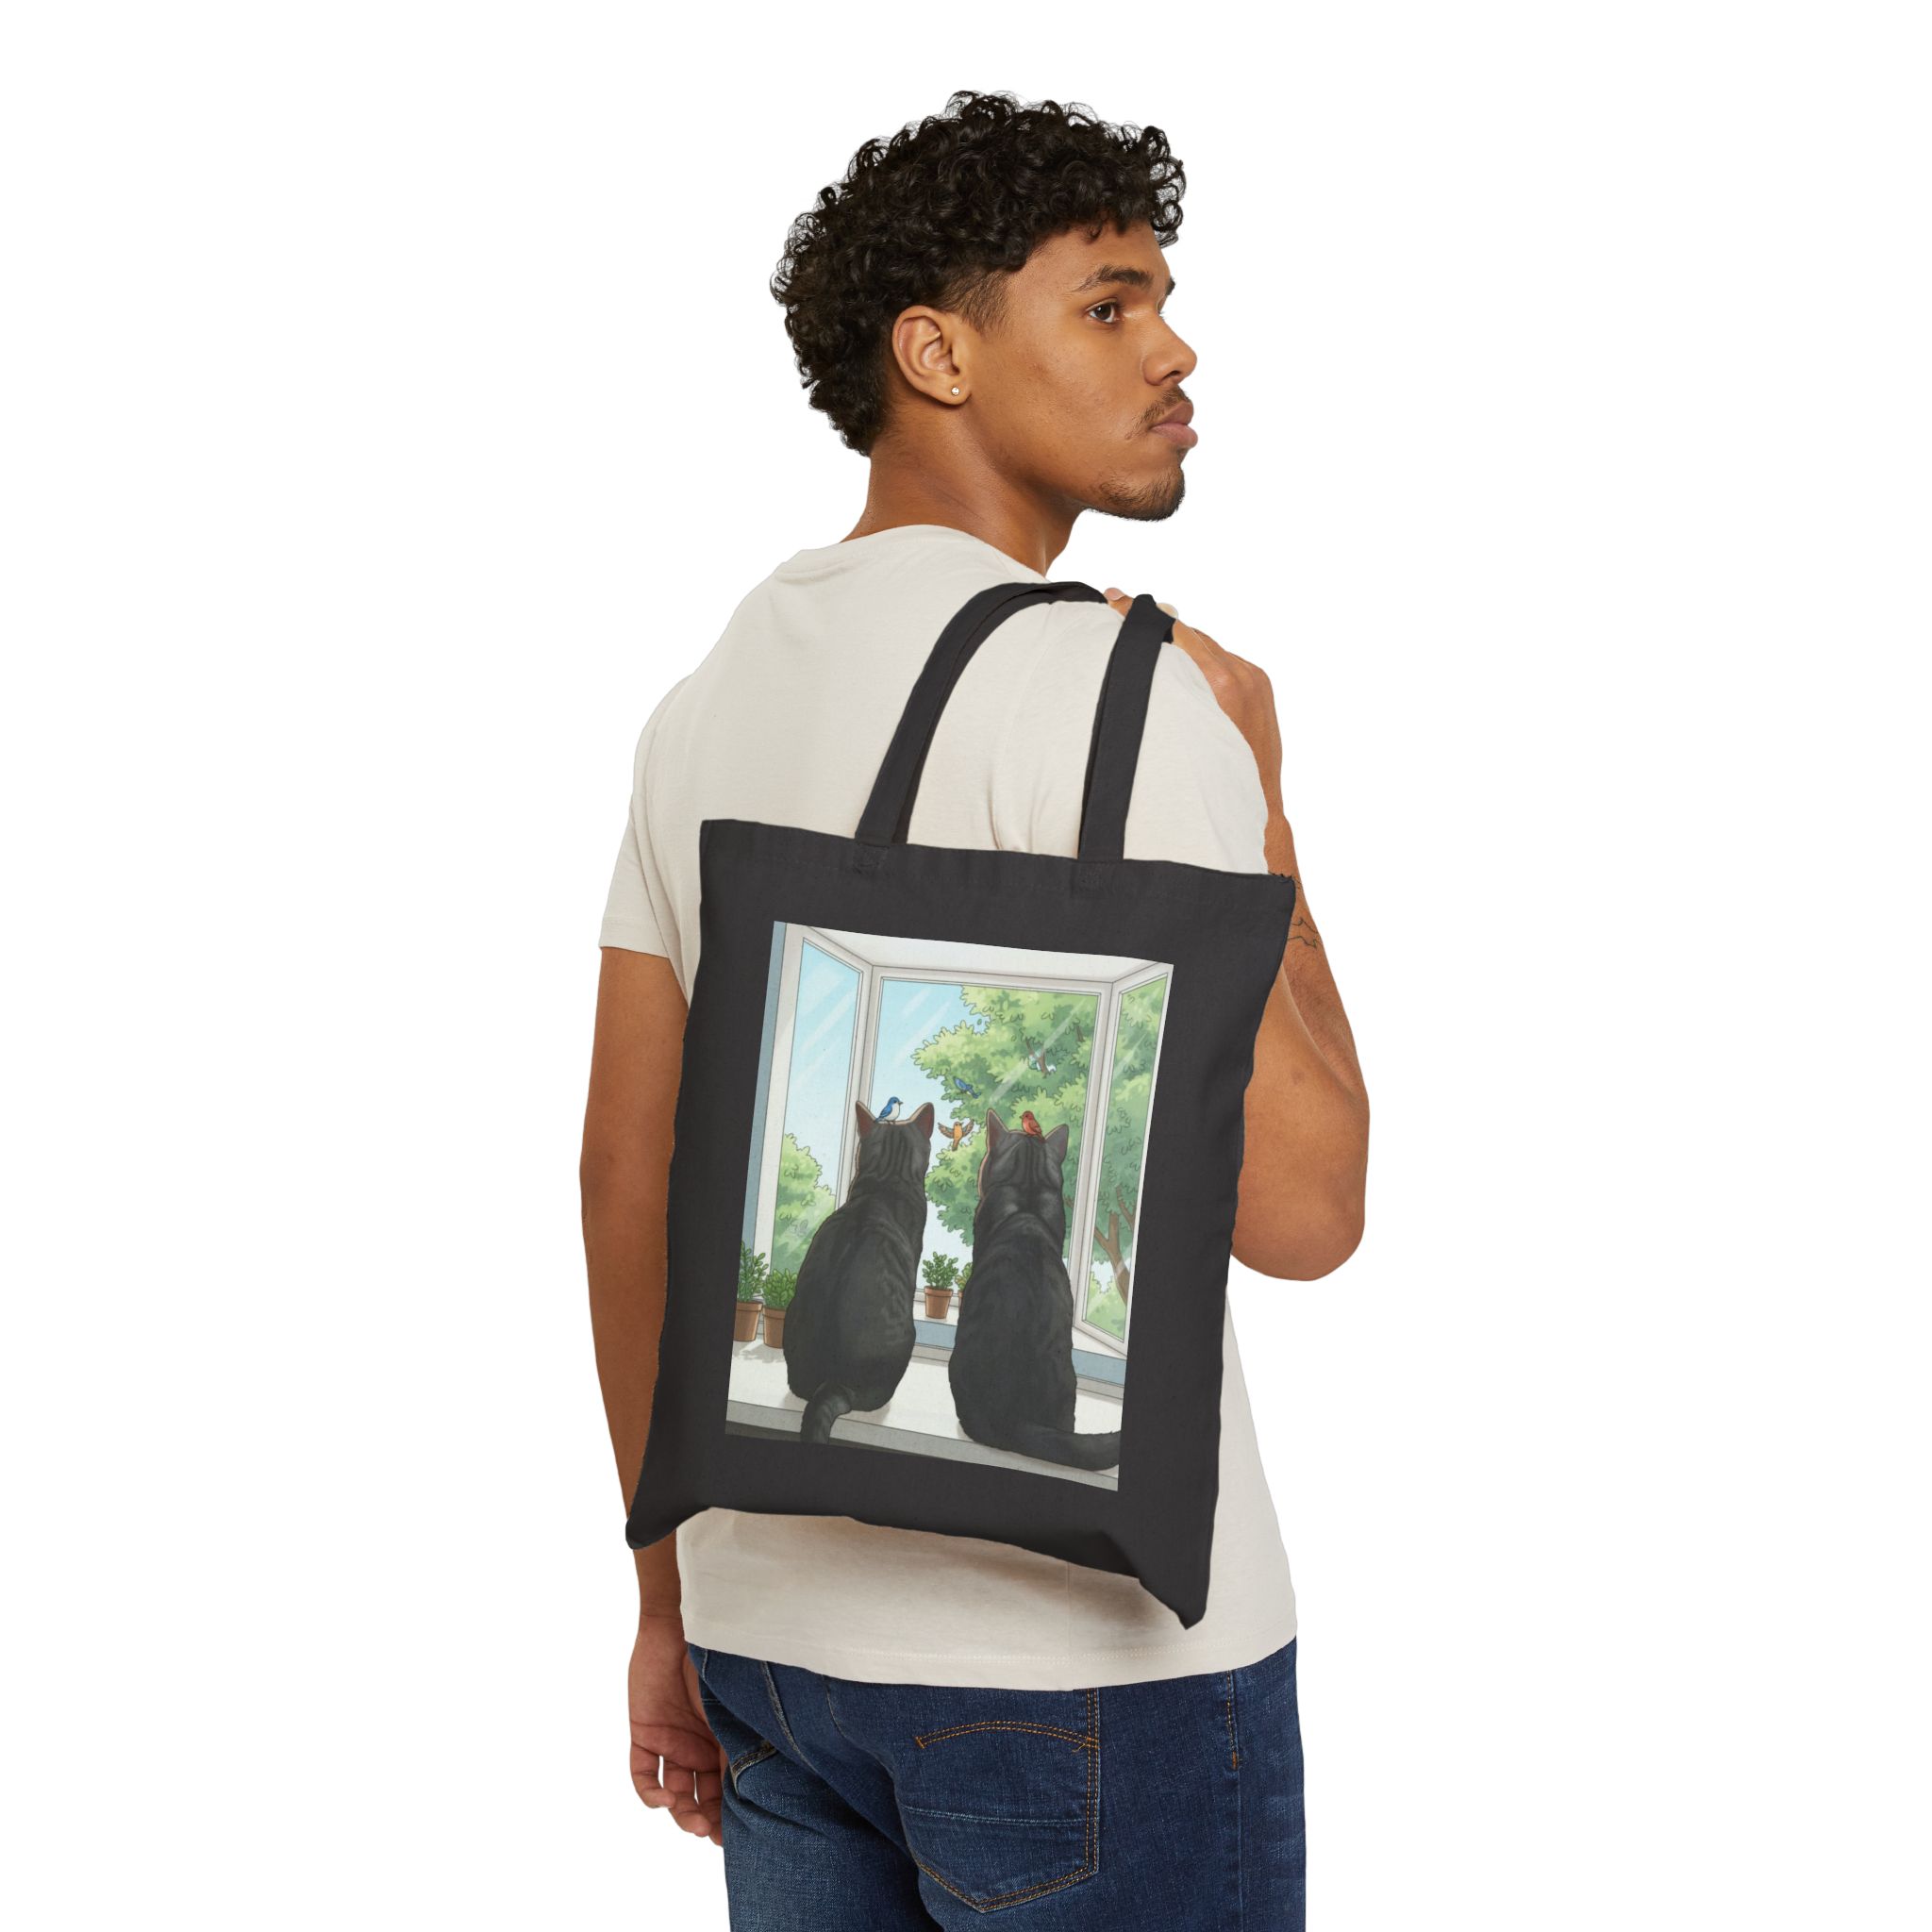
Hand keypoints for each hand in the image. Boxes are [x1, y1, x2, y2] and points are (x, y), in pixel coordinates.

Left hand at [629, 1612, 725, 1846]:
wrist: (685, 1625)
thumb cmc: (720, 1658)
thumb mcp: (738, 1705)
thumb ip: (748, 1737)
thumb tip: (775, 1777)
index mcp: (723, 1740)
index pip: (726, 1787)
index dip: (729, 1814)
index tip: (735, 1835)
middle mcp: (697, 1746)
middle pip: (700, 1796)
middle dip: (705, 1820)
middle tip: (710, 1834)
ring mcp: (670, 1742)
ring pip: (672, 1792)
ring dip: (680, 1812)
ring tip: (690, 1820)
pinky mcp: (645, 1734)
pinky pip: (642, 1774)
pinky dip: (649, 1793)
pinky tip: (663, 1799)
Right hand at [1102, 587, 1286, 823]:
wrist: (1257, 806)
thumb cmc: (1208, 780)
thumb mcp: (1176, 732)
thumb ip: (1166, 686)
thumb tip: (1149, 650)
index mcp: (1218, 683)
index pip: (1174, 631)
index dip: (1140, 614)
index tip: (1116, 599)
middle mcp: (1238, 674)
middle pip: (1188, 633)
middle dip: (1156, 625)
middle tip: (1120, 607)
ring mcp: (1252, 677)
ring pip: (1206, 645)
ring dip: (1182, 645)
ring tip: (1152, 641)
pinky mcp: (1261, 683)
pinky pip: (1225, 660)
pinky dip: (1204, 661)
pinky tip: (1186, 671)